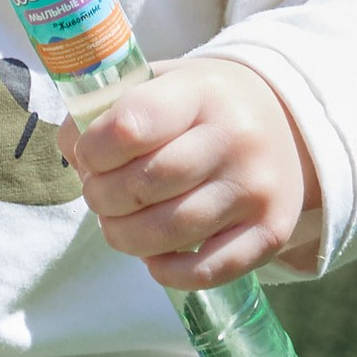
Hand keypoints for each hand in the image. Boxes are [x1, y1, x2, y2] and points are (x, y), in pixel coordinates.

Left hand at [58, 56, 321, 287]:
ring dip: (125, 237)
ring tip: (120, 225)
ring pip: (168, 233)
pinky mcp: (270, 232)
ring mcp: (257, 189)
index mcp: (202, 93)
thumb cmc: (200, 107)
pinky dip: (167, 271)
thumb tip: (73, 152)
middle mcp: (236, 139)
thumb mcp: (158, 85)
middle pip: (144, 185)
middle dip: (102, 198)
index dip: (93, 151)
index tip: (90, 157)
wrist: (283, 121)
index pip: (129, 127)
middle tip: (99, 196)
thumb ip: (105, 111)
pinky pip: (206, 271)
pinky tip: (155, 256)